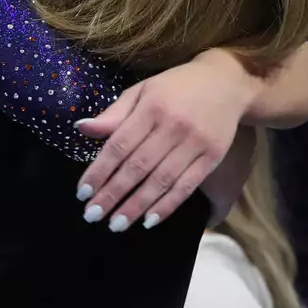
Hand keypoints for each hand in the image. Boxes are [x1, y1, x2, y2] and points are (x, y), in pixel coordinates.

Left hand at [74, 50, 258, 231]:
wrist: (227, 82)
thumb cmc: (176, 88)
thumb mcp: (142, 91)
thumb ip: (114, 113)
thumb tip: (80, 128)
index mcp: (151, 107)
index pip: (119, 145)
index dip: (99, 171)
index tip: (82, 193)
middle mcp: (173, 126)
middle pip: (138, 166)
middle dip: (113, 194)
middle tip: (92, 216)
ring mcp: (195, 143)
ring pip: (161, 180)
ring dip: (137, 206)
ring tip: (116, 225)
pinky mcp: (212, 156)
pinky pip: (187, 186)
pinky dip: (168, 205)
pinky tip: (149, 221)